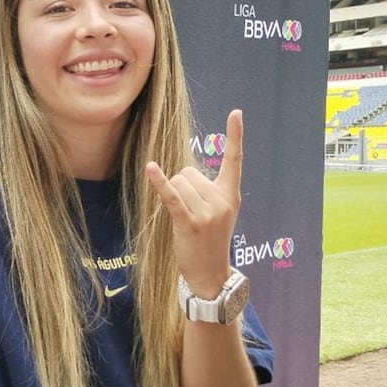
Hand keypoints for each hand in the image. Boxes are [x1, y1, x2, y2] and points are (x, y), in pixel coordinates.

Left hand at [146, 109, 242, 297]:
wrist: (210, 274)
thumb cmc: (209, 240)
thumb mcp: (217, 213)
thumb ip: (208, 191)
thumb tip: (183, 172)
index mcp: (230, 195)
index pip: (235, 160)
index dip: (235, 136)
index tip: (236, 112)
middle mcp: (222, 201)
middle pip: (189, 171)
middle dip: (182, 187)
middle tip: (190, 212)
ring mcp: (207, 213)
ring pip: (179, 182)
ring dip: (173, 195)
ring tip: (183, 217)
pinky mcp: (189, 223)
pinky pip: (172, 197)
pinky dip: (160, 182)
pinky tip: (150, 168)